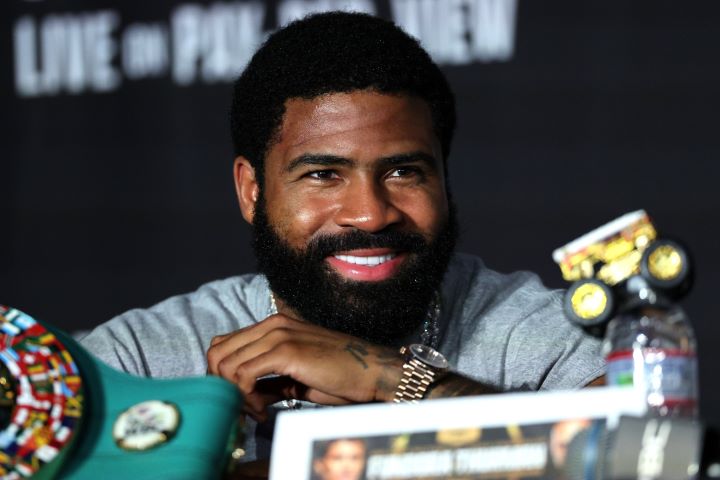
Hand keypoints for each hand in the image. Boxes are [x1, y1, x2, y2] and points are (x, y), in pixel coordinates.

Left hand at [206, 314, 402, 420]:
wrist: (371, 371)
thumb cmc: (340, 375)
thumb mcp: (296, 377)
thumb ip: (268, 382)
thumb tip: (245, 398)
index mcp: (273, 325)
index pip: (224, 344)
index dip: (222, 376)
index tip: (239, 399)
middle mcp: (272, 324)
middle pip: (217, 352)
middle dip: (222, 386)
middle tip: (243, 408)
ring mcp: (278, 334)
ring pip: (225, 364)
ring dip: (235, 396)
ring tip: (256, 411)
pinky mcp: (286, 350)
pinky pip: (243, 375)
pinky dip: (247, 399)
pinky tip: (263, 412)